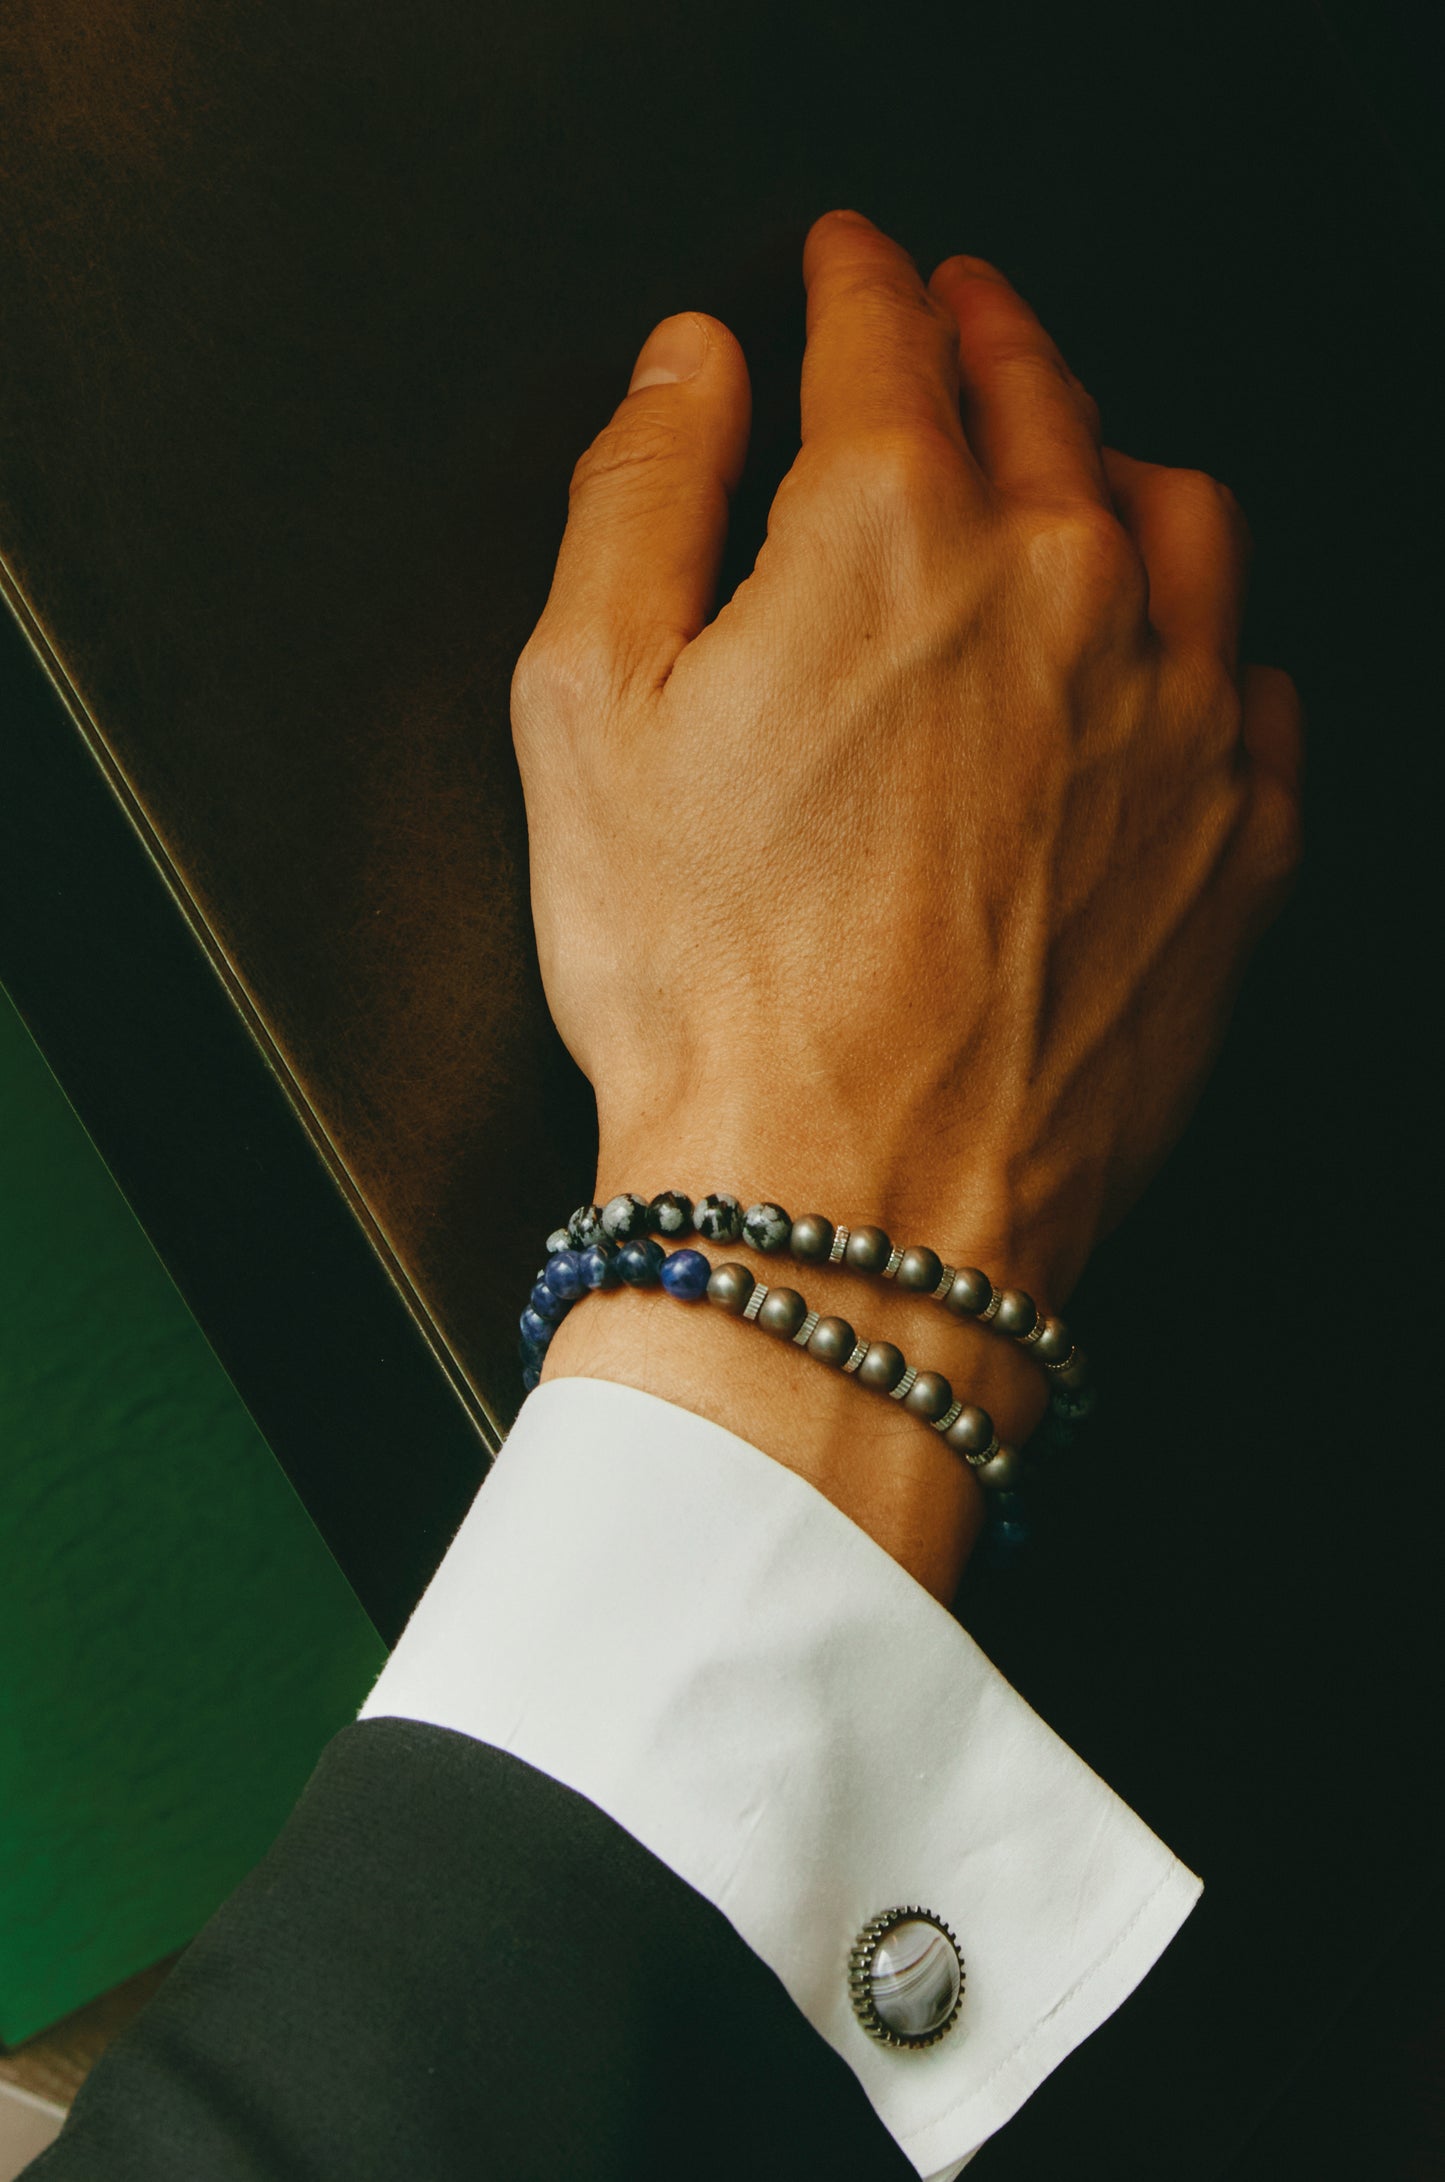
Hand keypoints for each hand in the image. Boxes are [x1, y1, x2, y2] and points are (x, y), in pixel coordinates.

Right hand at [509, 210, 1302, 1594]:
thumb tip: (690, 367)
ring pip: (1180, 518)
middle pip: (1044, 399)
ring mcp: (1174, 722)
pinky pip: (1254, 689)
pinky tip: (1169, 658)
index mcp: (895, 533)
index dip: (856, 275)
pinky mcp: (1234, 851)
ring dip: (1118, 460)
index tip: (847, 259)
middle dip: (988, 335)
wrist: (844, 1213)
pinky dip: (1207, 641)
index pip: (885, 334)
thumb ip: (639, 494)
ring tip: (1079, 464)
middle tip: (956, 316)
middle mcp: (1066, 594)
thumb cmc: (705, 985)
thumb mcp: (584, 710)